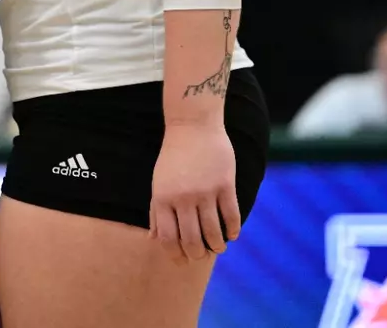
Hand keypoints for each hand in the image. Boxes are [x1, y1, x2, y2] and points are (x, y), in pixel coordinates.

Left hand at [149, 122, 240, 264]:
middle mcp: (182, 198)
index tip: (183, 260)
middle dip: (198, 254)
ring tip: (218, 248)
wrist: (192, 125)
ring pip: (214, 233)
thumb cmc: (173, 157)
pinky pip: (232, 216)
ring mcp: (205, 192)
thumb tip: (153, 239)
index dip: (176, 255)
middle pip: (192, 240)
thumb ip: (155, 212)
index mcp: (162, 198)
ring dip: (217, 247)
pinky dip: (233, 231)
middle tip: (202, 255)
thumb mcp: (158, 183)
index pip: (168, 238)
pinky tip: (231, 235)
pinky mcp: (225, 185)